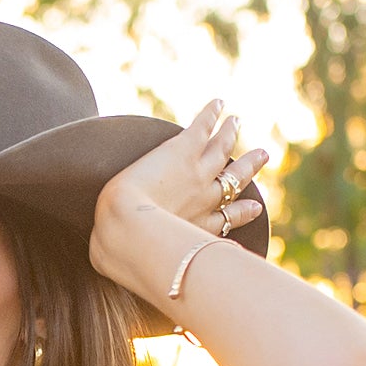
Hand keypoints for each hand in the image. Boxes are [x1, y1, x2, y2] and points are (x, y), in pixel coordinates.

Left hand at [90, 101, 268, 297]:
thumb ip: (124, 262)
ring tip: (237, 121)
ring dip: (229, 133)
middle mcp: (204, 199)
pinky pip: (203, 127)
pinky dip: (212, 114)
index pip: (228, 219)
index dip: (243, 211)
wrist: (126, 227)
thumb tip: (101, 263)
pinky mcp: (182, 150)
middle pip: (234, 180)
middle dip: (249, 167)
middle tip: (263, 154)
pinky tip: (218, 102)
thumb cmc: (124, 252)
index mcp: (197, 228)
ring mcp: (197, 173)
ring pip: (221, 148)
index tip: (255, 206)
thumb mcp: (128, 263)